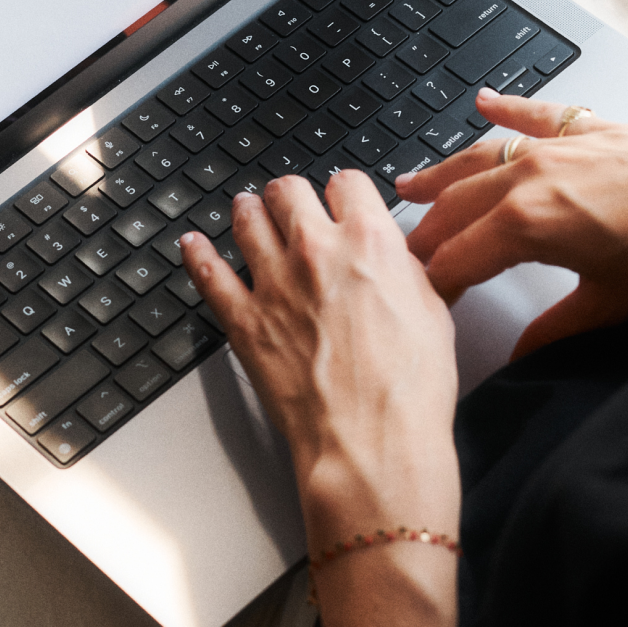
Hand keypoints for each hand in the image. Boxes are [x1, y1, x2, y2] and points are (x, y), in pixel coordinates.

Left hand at [180, 170, 460, 547]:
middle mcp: (316, 252)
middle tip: (291, 203)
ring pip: (247, 221)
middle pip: (289, 191)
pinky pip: (208, 274)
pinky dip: (198, 254)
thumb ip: (407, 272)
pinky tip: (194, 244)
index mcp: (369, 242)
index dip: (344, 191)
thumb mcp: (434, 313)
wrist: (372, 443)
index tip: (341, 199)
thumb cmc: (408, 391)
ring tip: (247, 210)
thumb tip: (397, 259)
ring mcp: (274, 284)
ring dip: (248, 211)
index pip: (347, 183)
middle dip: (291, 195)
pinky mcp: (244, 321)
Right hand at [399, 89, 627, 355]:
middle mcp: (532, 175)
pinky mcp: (597, 130)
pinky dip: (510, 106)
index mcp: (526, 222)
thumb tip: (525, 355)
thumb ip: (557, 330)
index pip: (454, 258)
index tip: (411, 302)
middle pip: (454, 208)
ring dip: (443, 175)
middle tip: (397, 260)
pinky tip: (487, 101)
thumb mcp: (613, 304)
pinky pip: (538, 114)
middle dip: (422, 236)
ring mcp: (562, 147)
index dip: (429, 284)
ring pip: (482, 159)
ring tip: (409, 188)